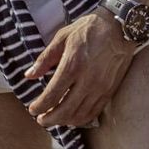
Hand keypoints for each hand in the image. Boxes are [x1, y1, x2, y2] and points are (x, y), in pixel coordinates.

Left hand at [24, 8, 136, 128]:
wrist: (119, 27)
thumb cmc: (88, 29)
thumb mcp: (62, 37)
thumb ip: (45, 58)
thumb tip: (29, 75)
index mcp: (72, 64)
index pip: (52, 95)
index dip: (40, 106)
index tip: (32, 109)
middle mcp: (87, 80)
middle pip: (65, 110)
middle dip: (49, 119)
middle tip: (40, 119)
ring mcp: (100, 87)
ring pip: (79, 115)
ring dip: (63, 121)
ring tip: (54, 119)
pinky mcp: (109, 90)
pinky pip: (93, 112)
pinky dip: (80, 119)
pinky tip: (72, 117)